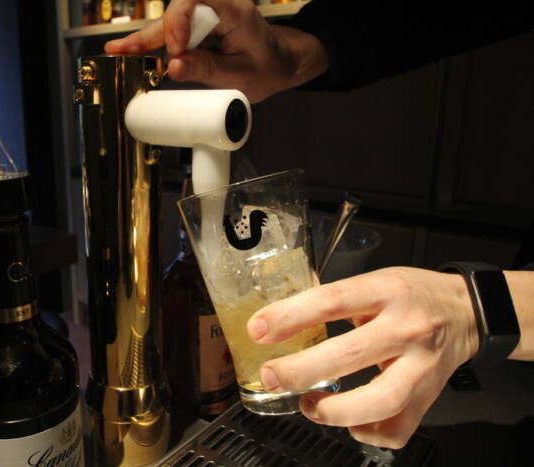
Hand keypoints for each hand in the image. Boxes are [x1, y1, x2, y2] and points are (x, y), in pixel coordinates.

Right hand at [104, 0, 328, 102]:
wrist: (279, 62)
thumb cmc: (268, 67)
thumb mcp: (240, 76)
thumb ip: (207, 70)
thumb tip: (174, 66)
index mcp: (235, 10)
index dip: (179, 21)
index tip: (176, 49)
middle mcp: (218, 6)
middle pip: (177, 10)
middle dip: (152, 33)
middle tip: (124, 51)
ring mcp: (206, 15)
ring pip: (170, 22)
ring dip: (146, 39)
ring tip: (119, 52)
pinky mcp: (199, 27)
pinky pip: (173, 32)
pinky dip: (154, 44)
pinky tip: (129, 49)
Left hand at [246, 267, 477, 447]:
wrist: (466, 313)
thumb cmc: (411, 295)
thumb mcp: (374, 280)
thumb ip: (331, 296)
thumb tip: (278, 310)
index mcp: (385, 292)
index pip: (331, 302)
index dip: (289, 317)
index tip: (258, 330)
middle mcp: (405, 329)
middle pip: (349, 354)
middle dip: (300, 371)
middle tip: (271, 376)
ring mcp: (420, 367)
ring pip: (380, 400)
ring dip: (335, 411)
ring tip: (309, 406)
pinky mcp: (428, 397)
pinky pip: (398, 428)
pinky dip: (367, 432)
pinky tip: (349, 422)